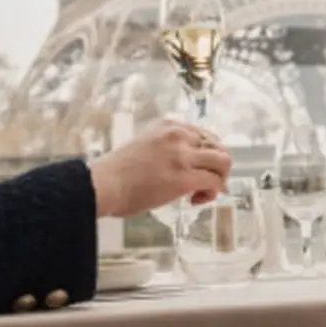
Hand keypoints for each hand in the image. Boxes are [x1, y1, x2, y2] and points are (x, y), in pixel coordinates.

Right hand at [88, 119, 231, 217]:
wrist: (103, 185)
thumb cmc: (117, 173)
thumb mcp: (146, 145)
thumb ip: (167, 148)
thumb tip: (182, 165)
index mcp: (169, 125)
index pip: (205, 135)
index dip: (206, 155)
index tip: (197, 170)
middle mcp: (179, 135)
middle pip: (218, 146)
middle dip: (217, 167)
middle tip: (205, 184)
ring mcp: (183, 155)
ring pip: (222, 162)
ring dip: (218, 179)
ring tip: (202, 193)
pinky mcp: (185, 177)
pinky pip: (214, 182)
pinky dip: (211, 193)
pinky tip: (194, 201)